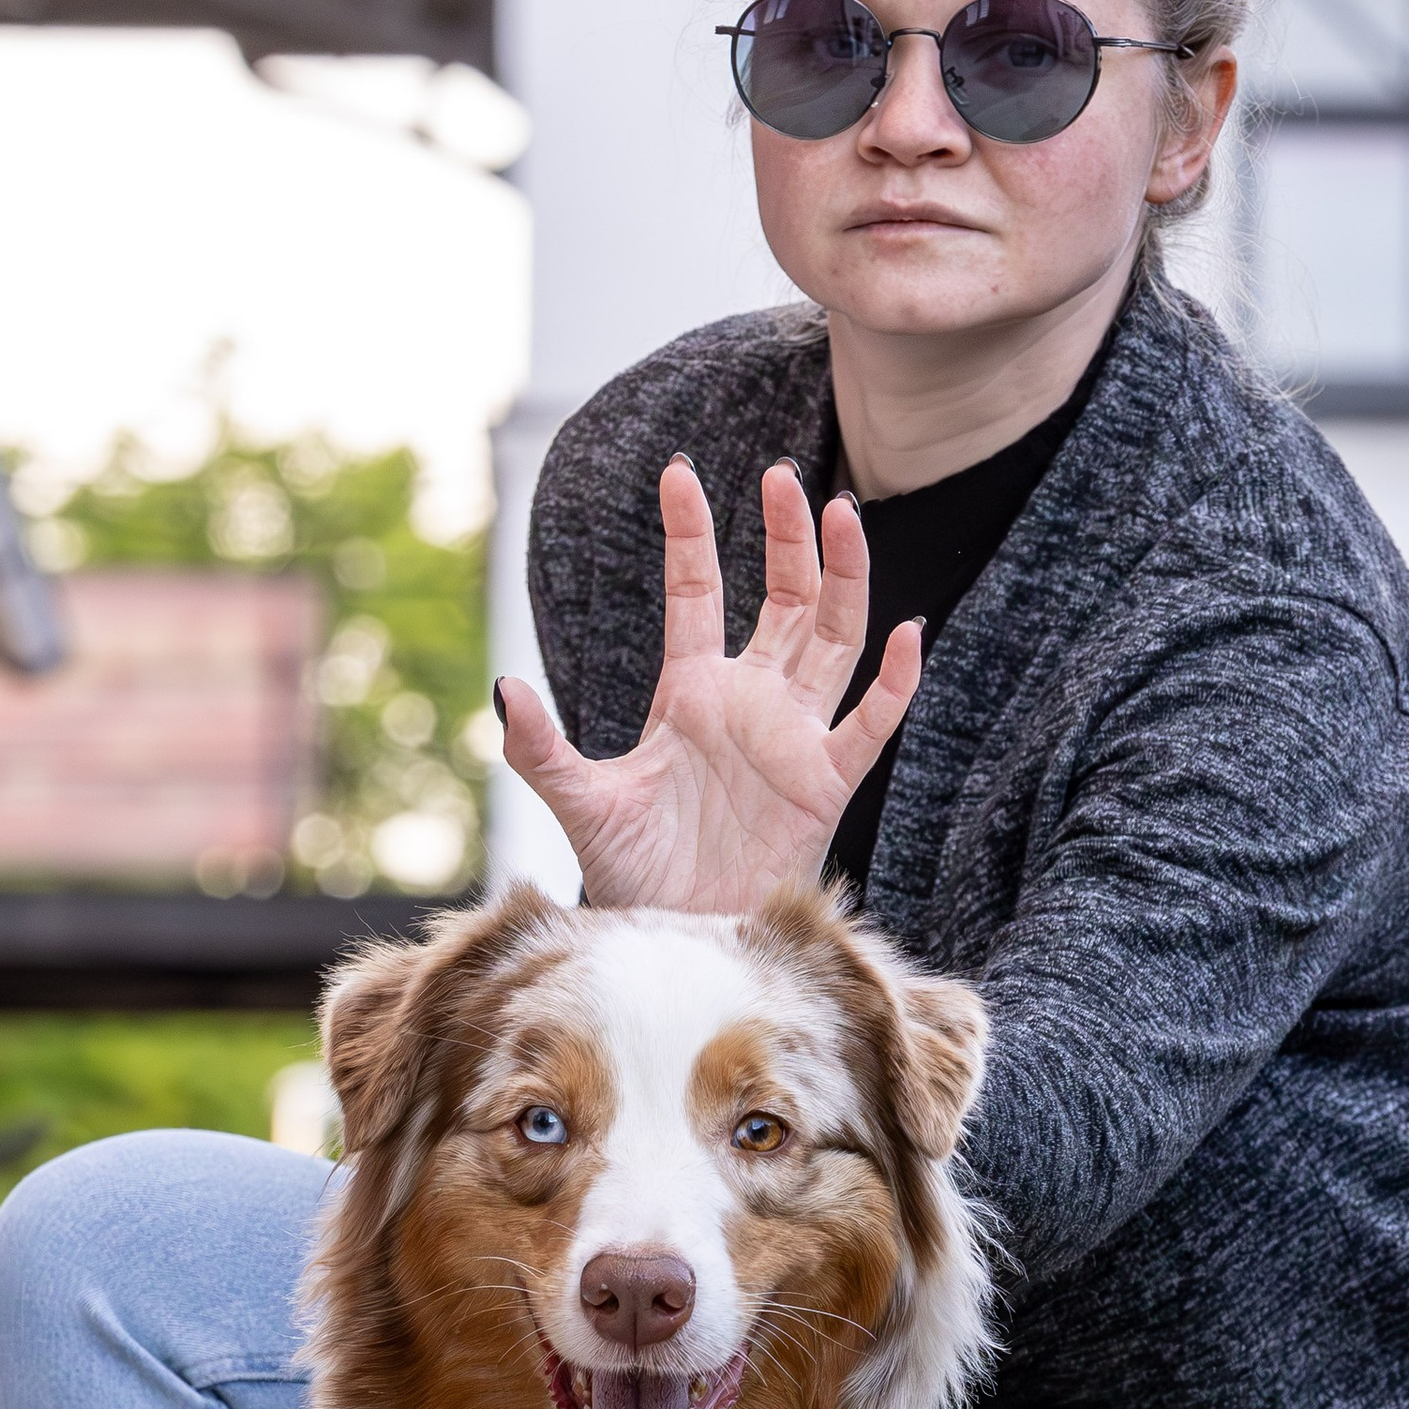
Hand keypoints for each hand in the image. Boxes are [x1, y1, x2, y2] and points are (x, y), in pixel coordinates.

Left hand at [498, 457, 921, 914]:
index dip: (690, 534)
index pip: (696, 592)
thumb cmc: (630, 871)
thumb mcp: (580, 800)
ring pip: (834, 637)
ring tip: (844, 515)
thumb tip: (502, 689)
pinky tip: (907, 634)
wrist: (676, 935)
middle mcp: (750, 700)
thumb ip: (541, 747)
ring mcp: (794, 736)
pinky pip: (872, 721)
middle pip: (783, 598)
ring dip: (843, 579)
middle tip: (783, 477)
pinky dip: (895, 681)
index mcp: (690, 691)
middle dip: (786, 537)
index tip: (679, 474)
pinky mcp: (828, 781)